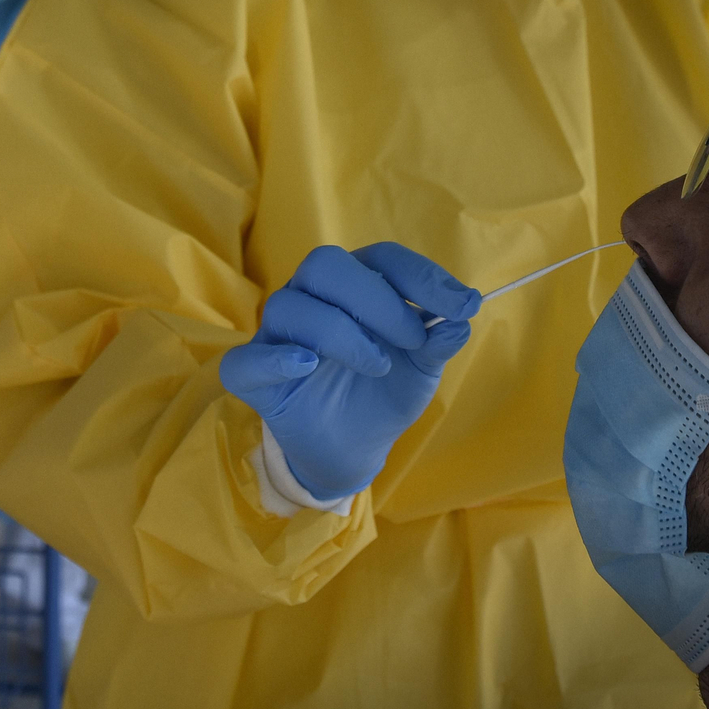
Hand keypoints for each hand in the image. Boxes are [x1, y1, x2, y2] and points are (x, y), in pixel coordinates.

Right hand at [219, 243, 479, 500]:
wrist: (352, 449)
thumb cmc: (383, 393)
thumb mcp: (421, 370)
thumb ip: (438, 343)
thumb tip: (460, 318)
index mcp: (353, 286)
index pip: (381, 259)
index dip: (421, 276)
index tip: (462, 305)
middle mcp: (311, 298)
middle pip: (324, 265)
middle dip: (374, 297)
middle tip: (412, 338)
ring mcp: (277, 334)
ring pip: (289, 306)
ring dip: (340, 332)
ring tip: (377, 366)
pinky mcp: (253, 377)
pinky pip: (246, 359)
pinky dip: (276, 359)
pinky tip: (307, 366)